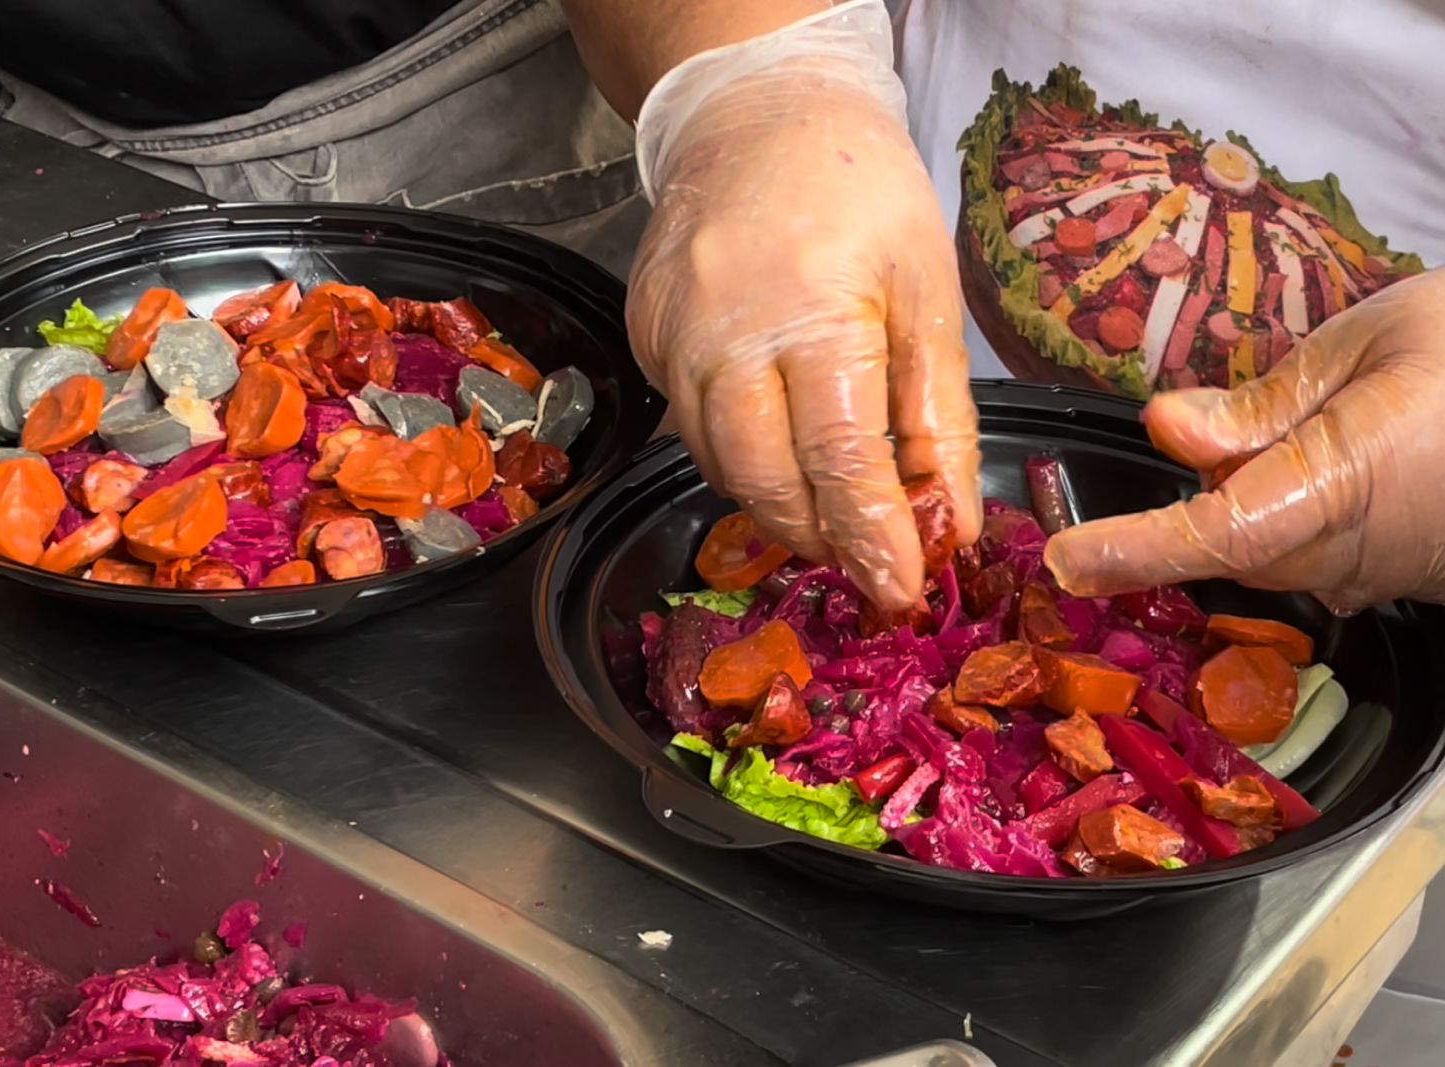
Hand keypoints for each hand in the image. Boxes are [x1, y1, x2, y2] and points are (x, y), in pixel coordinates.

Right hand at [626, 0, 979, 608]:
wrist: (756, 118)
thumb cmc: (860, 195)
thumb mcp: (927, 292)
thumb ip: (936, 415)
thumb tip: (949, 524)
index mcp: (812, 315)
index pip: (839, 460)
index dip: (872, 538)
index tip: (900, 593)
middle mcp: (723, 337)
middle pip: (764, 482)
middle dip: (821, 538)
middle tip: (869, 559)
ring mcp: (671, 340)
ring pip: (718, 468)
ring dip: (781, 506)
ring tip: (834, 511)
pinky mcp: (644, 341)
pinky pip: (691, 429)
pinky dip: (741, 459)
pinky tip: (782, 449)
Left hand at [1045, 269, 1444, 613]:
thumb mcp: (1373, 343)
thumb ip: (1263, 401)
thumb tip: (1171, 430)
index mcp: (1343, 484)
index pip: (1213, 535)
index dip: (1132, 551)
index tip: (1064, 562)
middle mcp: (1353, 550)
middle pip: (1227, 543)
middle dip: (1189, 502)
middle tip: (1195, 434)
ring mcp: (1379, 573)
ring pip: (1266, 548)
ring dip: (1244, 502)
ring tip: (1297, 431)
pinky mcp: (1398, 578)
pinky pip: (1312, 553)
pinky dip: (1289, 512)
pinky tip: (1330, 459)